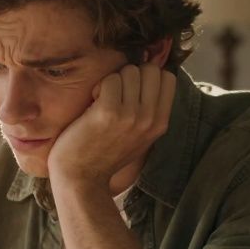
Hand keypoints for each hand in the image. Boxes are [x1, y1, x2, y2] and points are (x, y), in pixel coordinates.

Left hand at [48, 64, 174, 187]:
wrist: (81, 179)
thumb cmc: (104, 155)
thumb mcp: (139, 136)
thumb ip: (149, 111)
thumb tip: (151, 75)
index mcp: (160, 123)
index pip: (168, 77)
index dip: (148, 76)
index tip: (131, 91)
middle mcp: (150, 118)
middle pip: (150, 69)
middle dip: (130, 75)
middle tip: (116, 94)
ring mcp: (131, 115)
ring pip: (129, 71)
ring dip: (112, 80)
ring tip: (103, 101)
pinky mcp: (108, 112)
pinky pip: (110, 79)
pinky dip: (99, 86)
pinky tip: (93, 104)